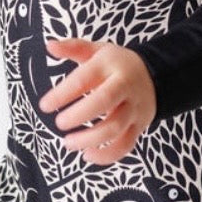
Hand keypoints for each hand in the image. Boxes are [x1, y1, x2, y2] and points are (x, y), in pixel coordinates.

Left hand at [38, 37, 155, 164]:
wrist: (156, 75)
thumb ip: (73, 48)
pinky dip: (107, 155)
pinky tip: (87, 155)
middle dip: (79, 115)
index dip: (63, 93)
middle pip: (104, 102)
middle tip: (59, 123)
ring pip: (115, 127)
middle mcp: (125, 86)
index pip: (84, 79)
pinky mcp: (139, 126)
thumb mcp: (97, 50)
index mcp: (110, 66)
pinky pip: (125, 144)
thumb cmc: (117, 65)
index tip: (45, 105)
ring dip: (89, 139)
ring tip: (68, 143)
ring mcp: (134, 108)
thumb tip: (50, 45)